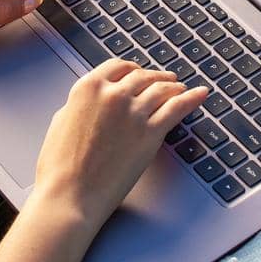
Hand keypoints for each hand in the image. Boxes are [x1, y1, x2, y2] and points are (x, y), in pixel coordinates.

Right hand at [31, 58, 210, 228]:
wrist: (70, 194)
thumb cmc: (60, 166)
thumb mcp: (62, 121)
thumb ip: (83, 105)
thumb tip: (95, 102)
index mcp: (88, 87)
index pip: (117, 67)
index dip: (132, 69)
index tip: (138, 72)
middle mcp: (113, 93)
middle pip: (142, 76)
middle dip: (155, 77)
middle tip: (164, 80)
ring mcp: (134, 112)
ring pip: (162, 89)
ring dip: (173, 86)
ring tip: (180, 88)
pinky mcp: (151, 132)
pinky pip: (178, 108)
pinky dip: (192, 98)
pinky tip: (200, 94)